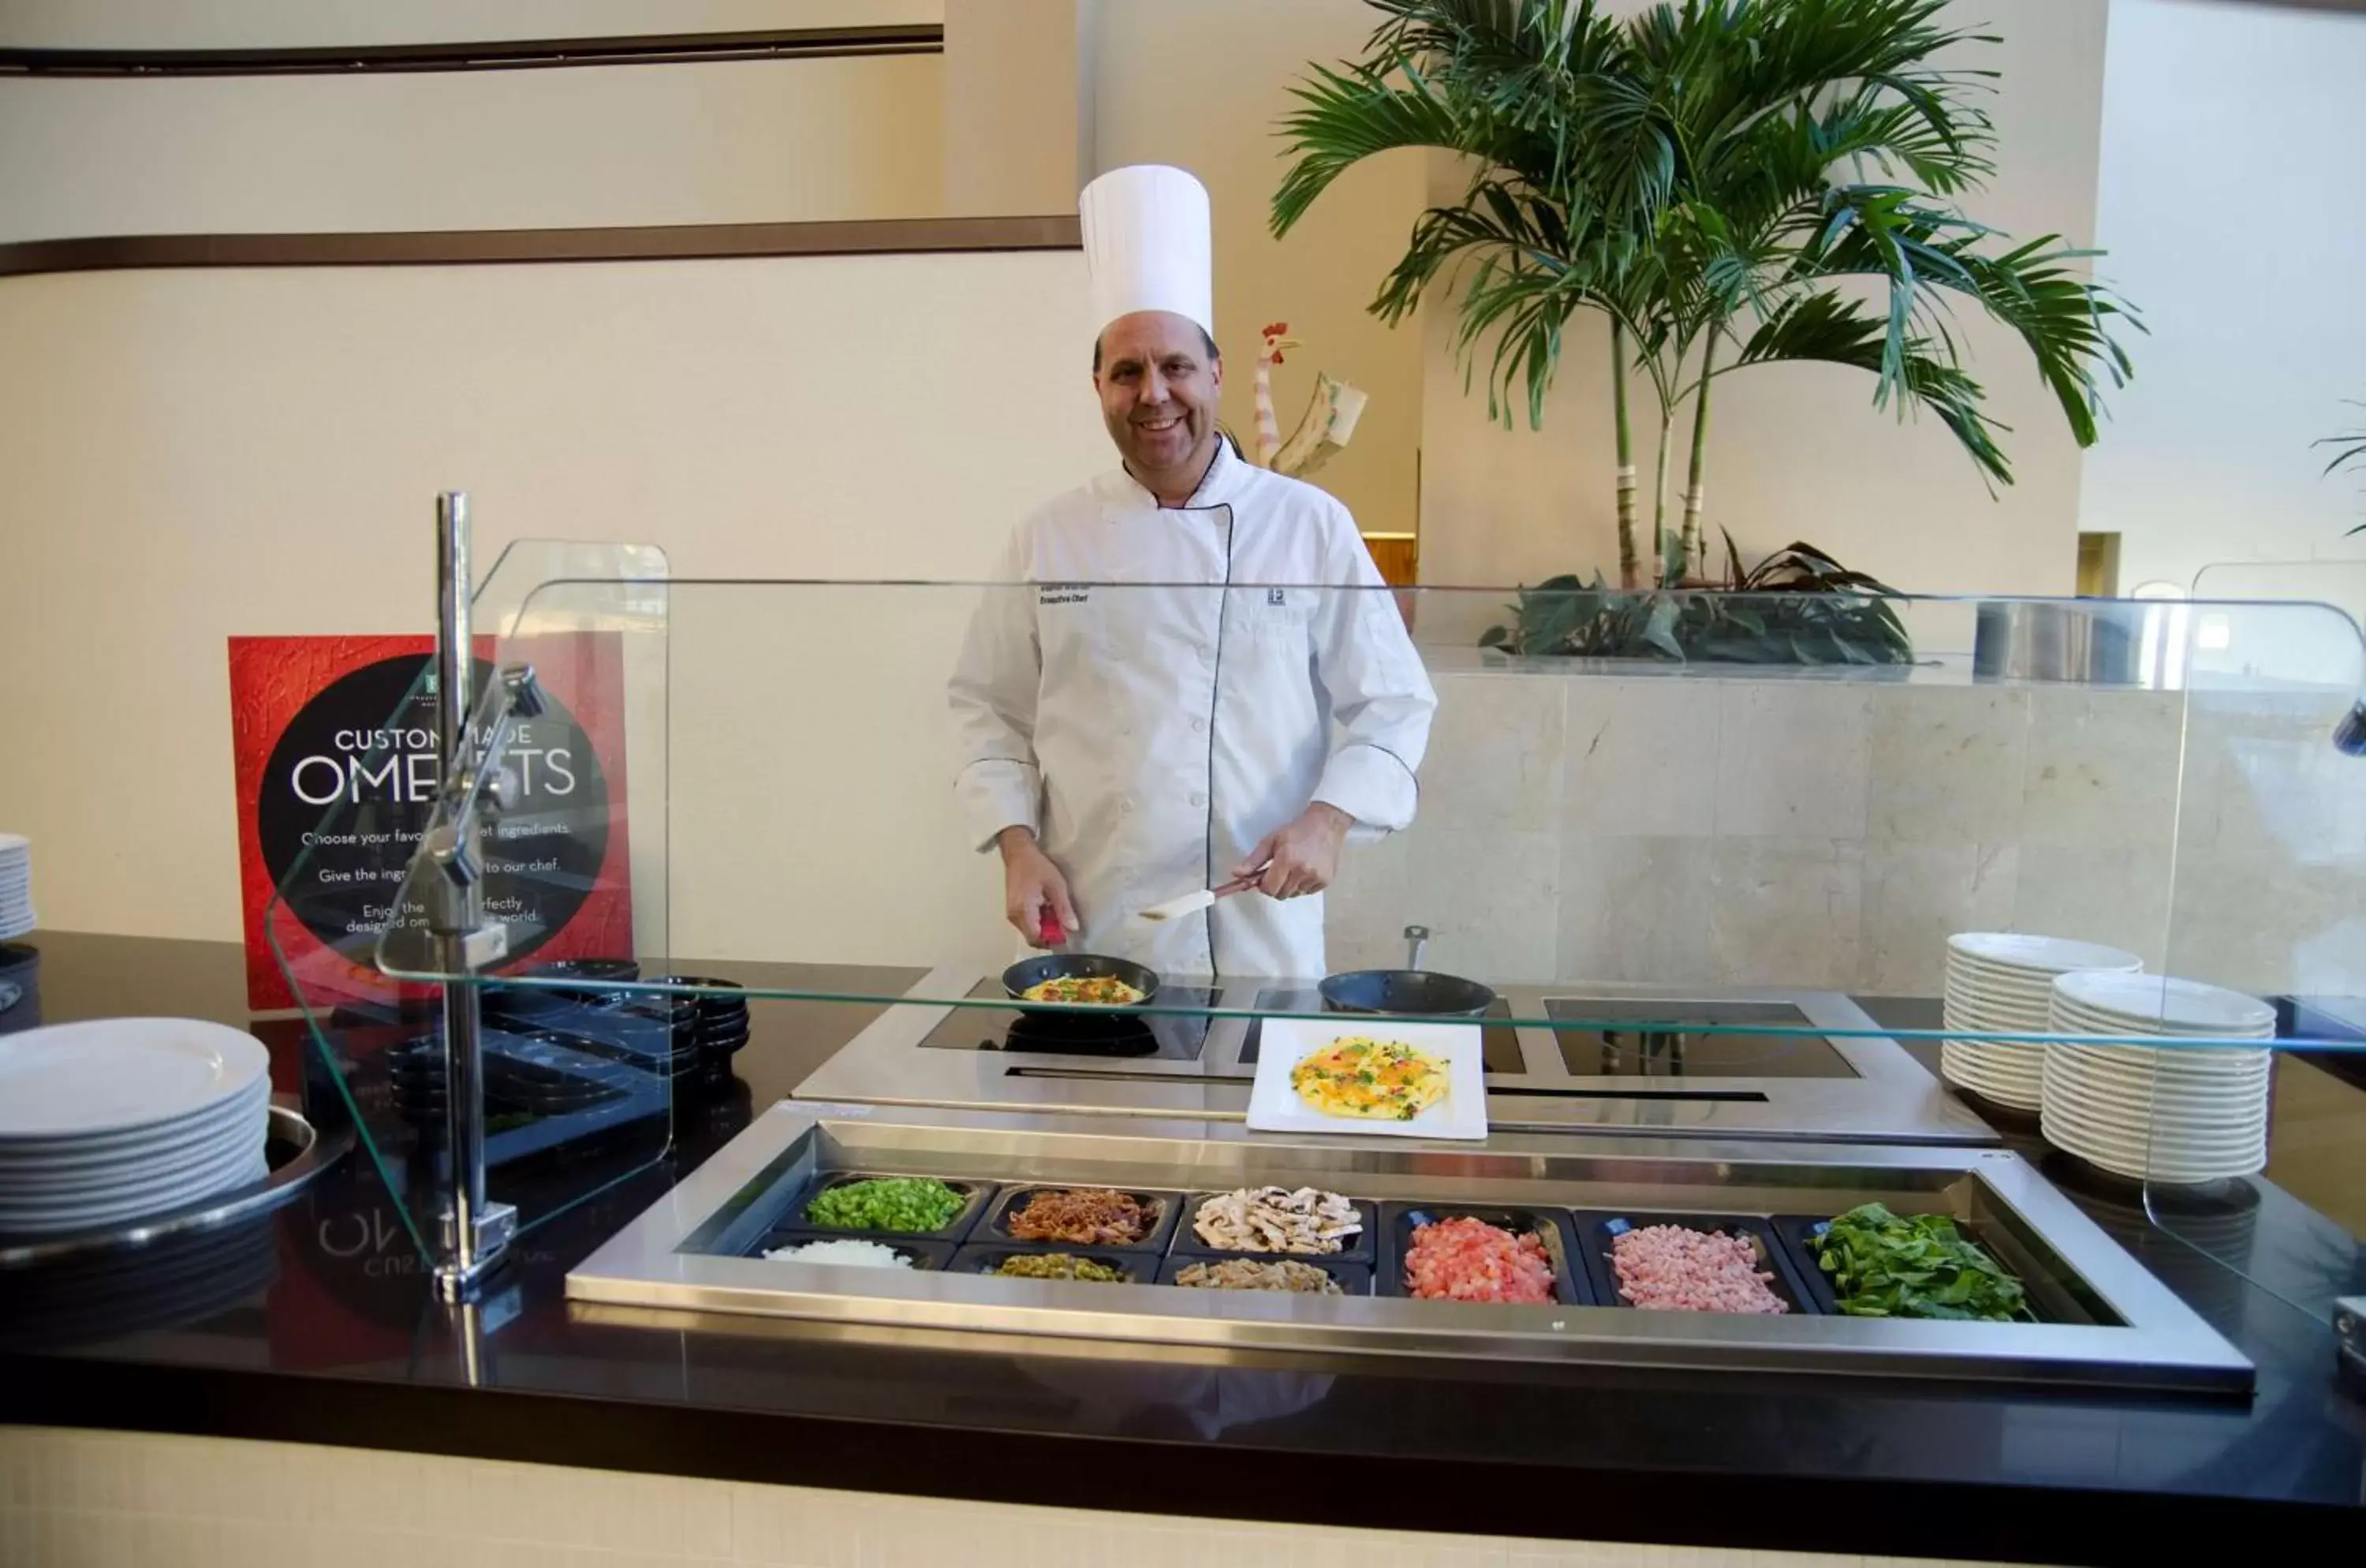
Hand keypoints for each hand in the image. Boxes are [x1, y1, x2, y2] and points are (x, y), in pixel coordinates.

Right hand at [997, 827, 1077, 946]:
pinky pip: (1027, 924)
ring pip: (1030, 932)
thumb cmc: (1038, 866)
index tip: (1066, 932)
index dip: (1053, 939)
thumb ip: (1064, 908)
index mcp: (1024, 911)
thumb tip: (1072, 929)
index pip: (1037, 939)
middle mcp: (1014, 917)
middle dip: (1050, 934)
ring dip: (1045, 927)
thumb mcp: (1056, 885)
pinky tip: (1046, 907)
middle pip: (1033, 938)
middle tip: (1063, 920)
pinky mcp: (1012, 911)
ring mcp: (1011, 915)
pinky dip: (1038, 921)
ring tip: (1055, 910)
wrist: (1018, 853)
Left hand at [1235, 802, 1351, 899]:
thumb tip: (1235, 874)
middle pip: (1280, 894)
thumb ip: (1253, 860)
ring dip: (1289, 886)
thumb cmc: (1296, 831)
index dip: (1263, 885)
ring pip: (1294, 895)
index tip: (1264, 877)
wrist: (1326, 824)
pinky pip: (1307, 893)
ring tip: (1293, 869)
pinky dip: (1302, 886)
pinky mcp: (1326, 881)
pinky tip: (1305, 871)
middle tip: (1278, 872)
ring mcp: (1315, 878)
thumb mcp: (1271, 841)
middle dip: (1275, 886)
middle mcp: (1302, 871)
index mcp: (1287, 860)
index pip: (1268, 889)